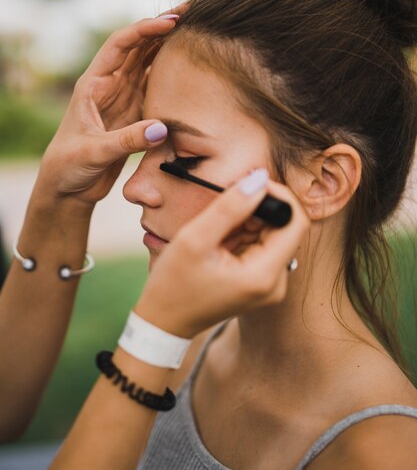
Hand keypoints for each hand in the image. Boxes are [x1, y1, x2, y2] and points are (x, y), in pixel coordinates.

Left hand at [36, 10, 186, 206]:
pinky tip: (190, 65)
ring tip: (196, 29)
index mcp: (93, 84)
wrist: (68, 188)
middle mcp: (110, 85)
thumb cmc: (69, 166)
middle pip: (139, 46)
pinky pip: (156, 87)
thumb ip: (127, 140)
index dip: (145, 29)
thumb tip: (162, 128)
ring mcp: (124, 98)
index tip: (171, 22)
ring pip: (149, 63)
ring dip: (169, 45)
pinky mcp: (135, 114)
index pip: (120, 45)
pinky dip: (172, 74)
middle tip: (192, 10)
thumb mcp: (95, 152)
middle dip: (162, 26)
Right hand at [135, 169, 309, 338]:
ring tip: (217, 229)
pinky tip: (220, 240)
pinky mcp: (260, 281)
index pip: (295, 222)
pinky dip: (244, 234)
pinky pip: (262, 246)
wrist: (163, 322)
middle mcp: (276, 282)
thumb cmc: (174, 284)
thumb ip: (230, 207)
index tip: (251, 183)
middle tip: (226, 203)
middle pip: (285, 228)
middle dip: (259, 208)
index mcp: (264, 275)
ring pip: (272, 234)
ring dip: (249, 221)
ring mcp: (269, 284)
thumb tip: (259, 178)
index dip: (279, 195)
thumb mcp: (195, 239)